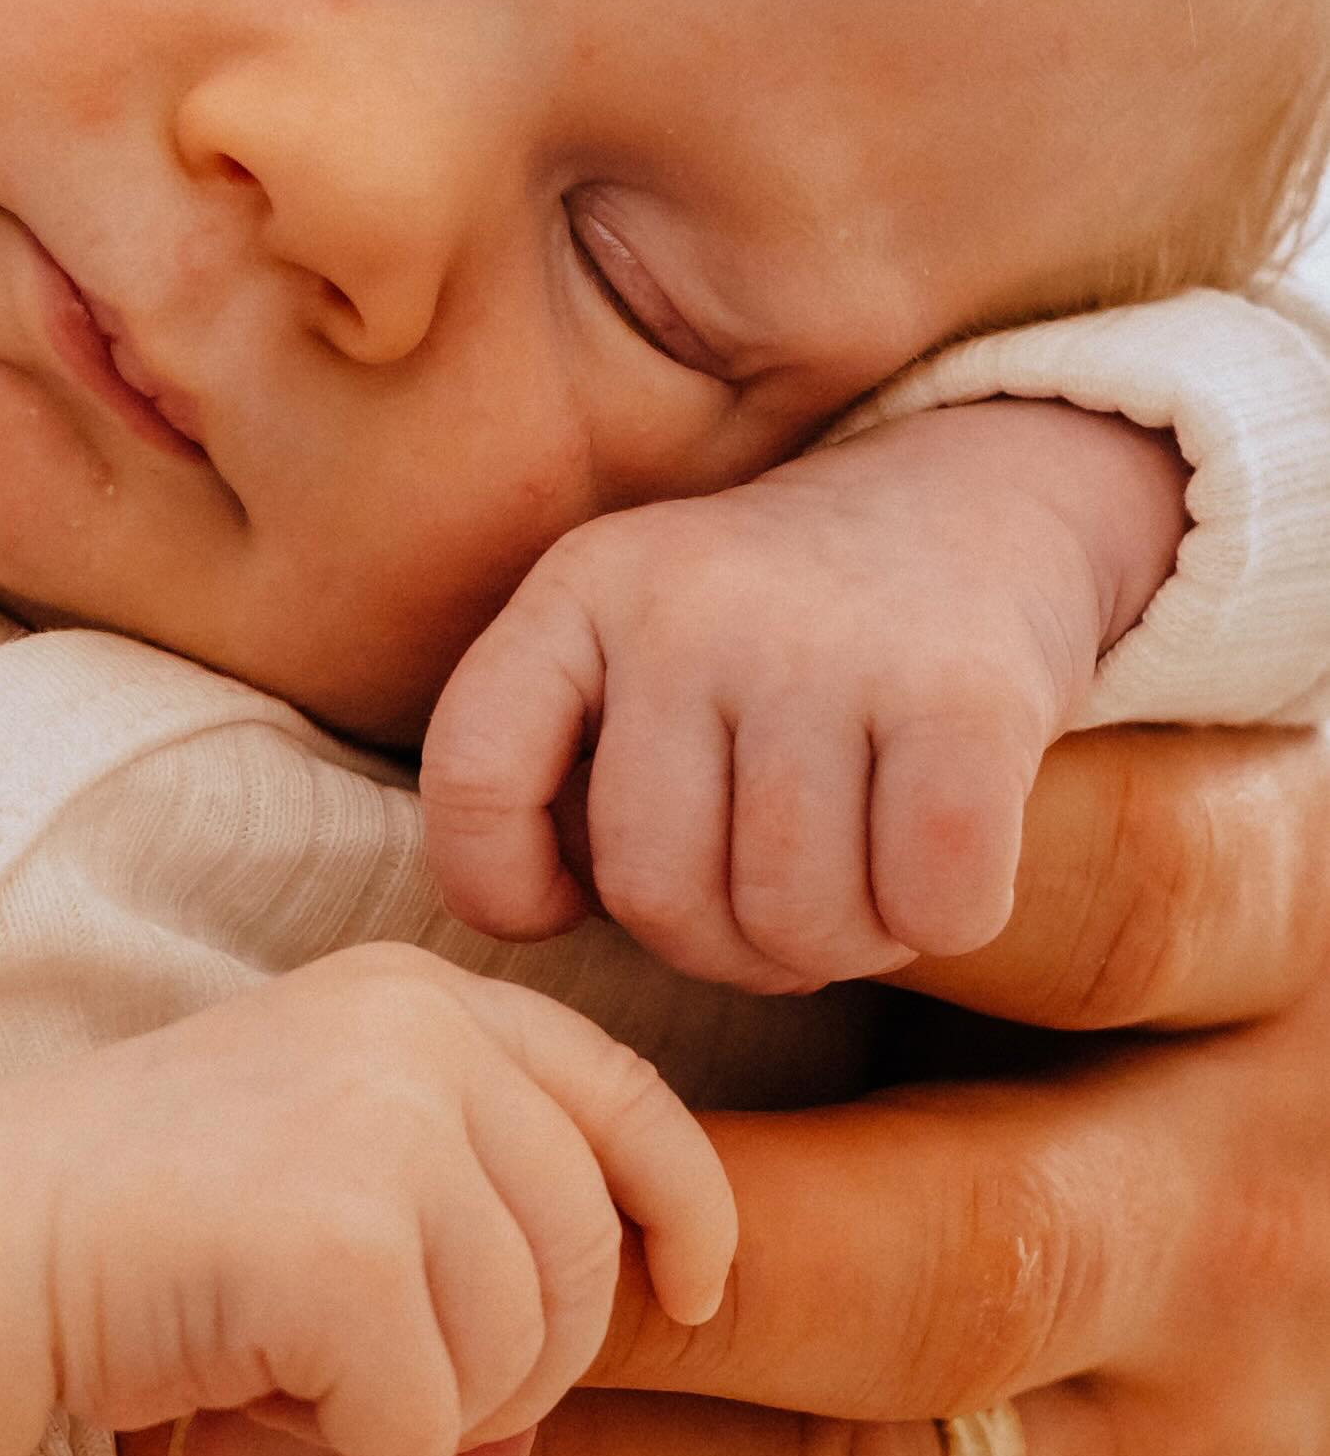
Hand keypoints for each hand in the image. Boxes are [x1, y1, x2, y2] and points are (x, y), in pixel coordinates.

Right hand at [0, 940, 730, 1455]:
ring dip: (429, 1443)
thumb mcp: (309, 1175)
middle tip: (416, 1437)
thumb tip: (539, 1421)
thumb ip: (449, 1238)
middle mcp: (413, 1034)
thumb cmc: (130, 1239)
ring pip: (515, 1351)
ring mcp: (380, 1128)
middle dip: (527, 1375)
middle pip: (581, 1253)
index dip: (683, 1203)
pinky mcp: (338, 1245)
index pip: (620, 1093)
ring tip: (314, 1443)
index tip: (697, 1293)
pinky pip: (425, 1431)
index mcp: (413, 998)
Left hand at [126, 723, 1329, 1455]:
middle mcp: (1229, 1238)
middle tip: (349, 1255)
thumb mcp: (1171, 872)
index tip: (652, 890)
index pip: (1094, 905)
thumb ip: (980, 798)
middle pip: (943, 1257)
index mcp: (1259, 989)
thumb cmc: (1170, 1021)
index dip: (884, 895)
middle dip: (633, 1282)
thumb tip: (679, 736)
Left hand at [422, 399, 1188, 990]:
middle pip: (656, 893)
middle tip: (774, 897)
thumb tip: (550, 912)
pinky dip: (944, 920)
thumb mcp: (640, 646)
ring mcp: (828, 646)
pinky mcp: (966, 696)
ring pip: (793, 921)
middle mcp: (692, 603)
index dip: (502, 886)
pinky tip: (943, 859)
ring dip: (842, 944)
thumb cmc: (787, 640)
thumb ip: (573, 763)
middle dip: (722, 947)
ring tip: (863, 874)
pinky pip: (930, 906)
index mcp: (587, 584)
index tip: (568, 901)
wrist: (982, 508)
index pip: (472, 773)